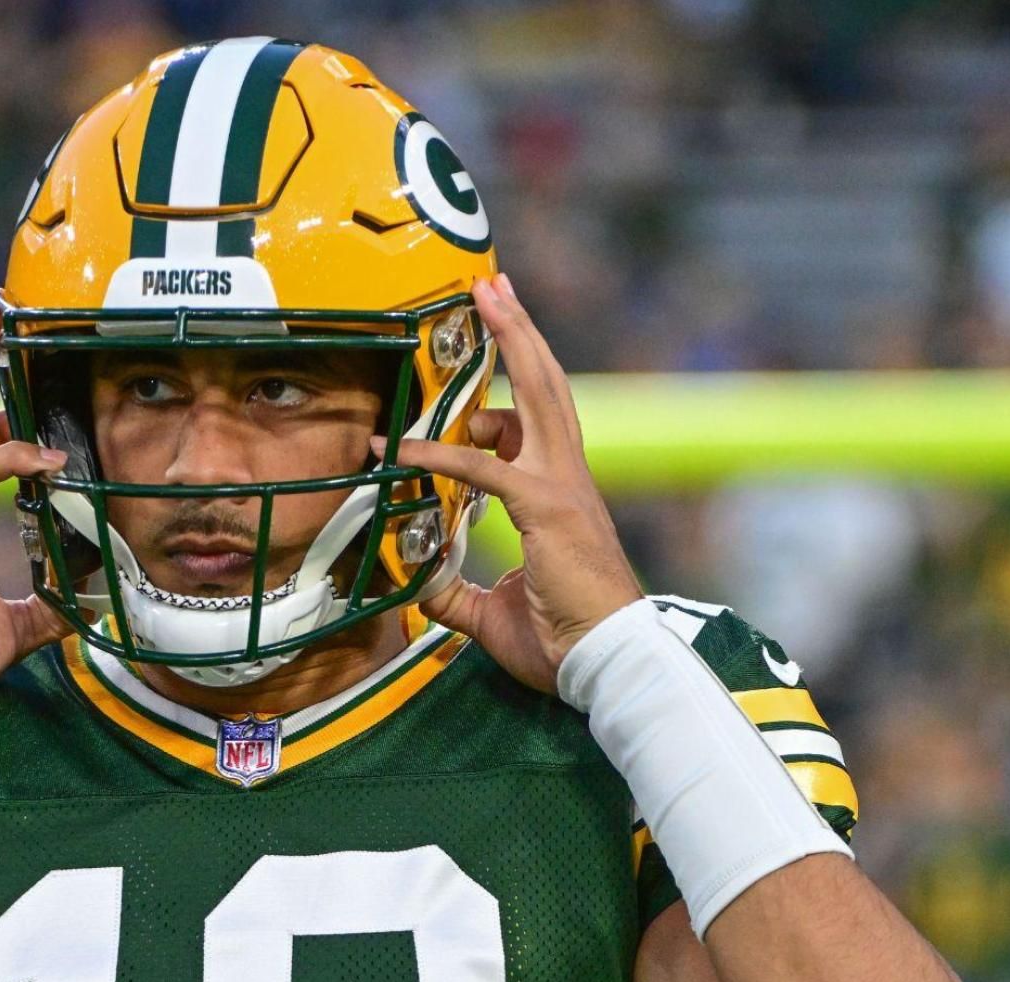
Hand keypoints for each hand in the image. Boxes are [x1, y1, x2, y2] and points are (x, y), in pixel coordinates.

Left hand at [380, 274, 642, 693]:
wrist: (608, 665)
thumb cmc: (563, 642)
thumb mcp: (491, 611)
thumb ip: (455, 590)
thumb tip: (417, 583)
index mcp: (558, 493)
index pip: (534, 423)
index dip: (505, 389)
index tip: (478, 361)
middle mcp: (565, 476)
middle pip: (546, 385)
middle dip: (520, 332)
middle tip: (494, 288)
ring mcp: (560, 487)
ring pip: (537, 396)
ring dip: (512, 342)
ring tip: (488, 298)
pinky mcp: (547, 509)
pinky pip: (483, 470)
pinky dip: (439, 455)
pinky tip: (401, 451)